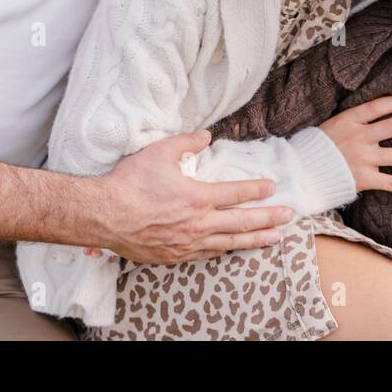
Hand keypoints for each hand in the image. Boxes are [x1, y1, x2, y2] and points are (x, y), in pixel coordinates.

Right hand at [83, 130, 294, 265]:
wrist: (104, 215)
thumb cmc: (129, 183)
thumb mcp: (159, 152)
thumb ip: (186, 141)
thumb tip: (207, 135)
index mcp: (198, 196)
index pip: (237, 192)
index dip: (258, 189)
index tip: (272, 186)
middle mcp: (198, 223)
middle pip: (242, 221)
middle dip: (268, 218)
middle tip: (288, 216)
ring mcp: (187, 243)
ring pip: (229, 243)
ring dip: (254, 240)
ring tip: (274, 239)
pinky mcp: (174, 256)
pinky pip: (207, 255)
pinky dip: (224, 251)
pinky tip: (232, 249)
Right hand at [318, 94, 391, 193]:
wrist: (300, 171)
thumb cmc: (317, 147)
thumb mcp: (333, 125)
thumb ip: (355, 120)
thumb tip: (379, 112)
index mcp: (350, 120)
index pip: (380, 106)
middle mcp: (359, 137)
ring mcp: (362, 158)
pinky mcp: (363, 179)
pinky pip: (391, 183)